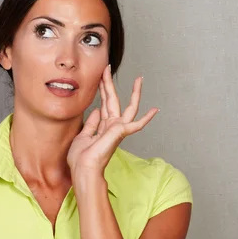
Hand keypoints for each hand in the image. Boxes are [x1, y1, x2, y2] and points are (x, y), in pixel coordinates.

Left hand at [67, 65, 158, 183]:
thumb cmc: (81, 159)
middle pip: (113, 100)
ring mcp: (118, 129)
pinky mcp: (121, 132)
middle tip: (108, 67)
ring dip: (134, 93)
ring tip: (140, 80)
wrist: (84, 170)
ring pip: (130, 107)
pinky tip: (156, 109)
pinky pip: (137, 124)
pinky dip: (147, 117)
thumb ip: (92, 123)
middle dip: (110, 83)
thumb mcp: (83, 136)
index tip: (101, 75)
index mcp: (103, 127)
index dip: (102, 88)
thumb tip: (96, 110)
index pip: (103, 103)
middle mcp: (112, 126)